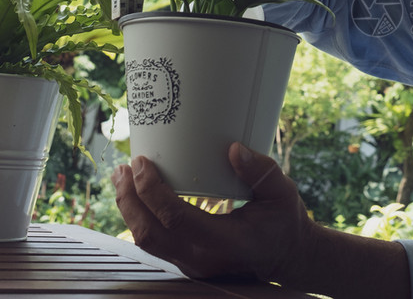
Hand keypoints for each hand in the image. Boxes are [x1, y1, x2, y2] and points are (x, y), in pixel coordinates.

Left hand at [111, 143, 312, 282]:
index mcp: (225, 242)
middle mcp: (202, 259)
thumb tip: (234, 149)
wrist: (288, 256)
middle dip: (130, 199)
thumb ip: (261, 171)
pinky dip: (141, 217)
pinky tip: (137, 195)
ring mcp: (192, 265)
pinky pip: (154, 241)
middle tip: (124, 168)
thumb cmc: (285, 221)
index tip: (142, 163)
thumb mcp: (282, 192)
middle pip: (149, 233)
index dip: (152, 190)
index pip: (176, 218)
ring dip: (129, 208)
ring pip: (145, 241)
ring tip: (122, 178)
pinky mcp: (186, 261)